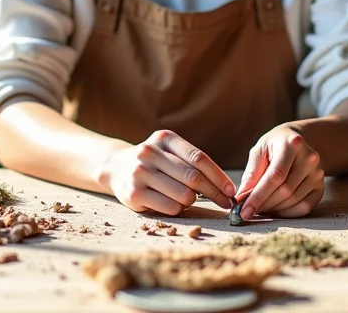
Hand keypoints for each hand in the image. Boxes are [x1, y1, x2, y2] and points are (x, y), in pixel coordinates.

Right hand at [97, 130, 235, 214]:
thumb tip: (225, 187)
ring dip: (193, 201)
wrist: (115, 167)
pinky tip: (174, 204)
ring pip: (183, 194)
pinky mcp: (134, 193)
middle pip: (193, 177)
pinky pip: (170, 207)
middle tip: (225, 203)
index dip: (219, 176)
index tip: (231, 190)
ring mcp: (140, 172)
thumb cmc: (154, 162)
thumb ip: (192, 163)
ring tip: (189, 199)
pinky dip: (178, 209)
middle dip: (214, 193)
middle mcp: (150, 152)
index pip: (198, 158)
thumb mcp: (169, 151)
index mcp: (164, 138)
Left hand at [235, 124, 324, 219]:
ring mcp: (318, 173)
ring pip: (294, 200)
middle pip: (285, 190)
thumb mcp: (259, 151)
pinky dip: (287, 213)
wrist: (297, 141)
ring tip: (260, 207)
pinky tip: (275, 209)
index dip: (259, 196)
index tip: (244, 211)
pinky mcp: (321, 186)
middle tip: (248, 210)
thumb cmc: (274, 146)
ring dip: (274, 209)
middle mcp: (309, 158)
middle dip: (264, 204)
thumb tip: (242, 199)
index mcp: (292, 144)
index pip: (275, 176)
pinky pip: (305, 207)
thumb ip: (251, 174)